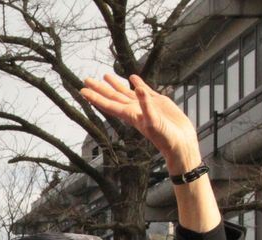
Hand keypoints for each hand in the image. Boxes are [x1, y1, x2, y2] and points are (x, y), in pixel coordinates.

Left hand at [80, 74, 200, 173]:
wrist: (180, 142)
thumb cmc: (165, 137)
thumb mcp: (154, 121)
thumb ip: (146, 105)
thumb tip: (138, 89)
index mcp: (129, 115)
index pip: (108, 103)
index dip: (94, 97)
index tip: (82, 90)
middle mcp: (134, 109)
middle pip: (112, 96)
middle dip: (99, 88)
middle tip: (86, 79)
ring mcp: (145, 105)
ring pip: (126, 92)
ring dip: (115, 84)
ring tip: (105, 75)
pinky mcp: (158, 101)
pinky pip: (144, 90)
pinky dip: (137, 83)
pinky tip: (132, 78)